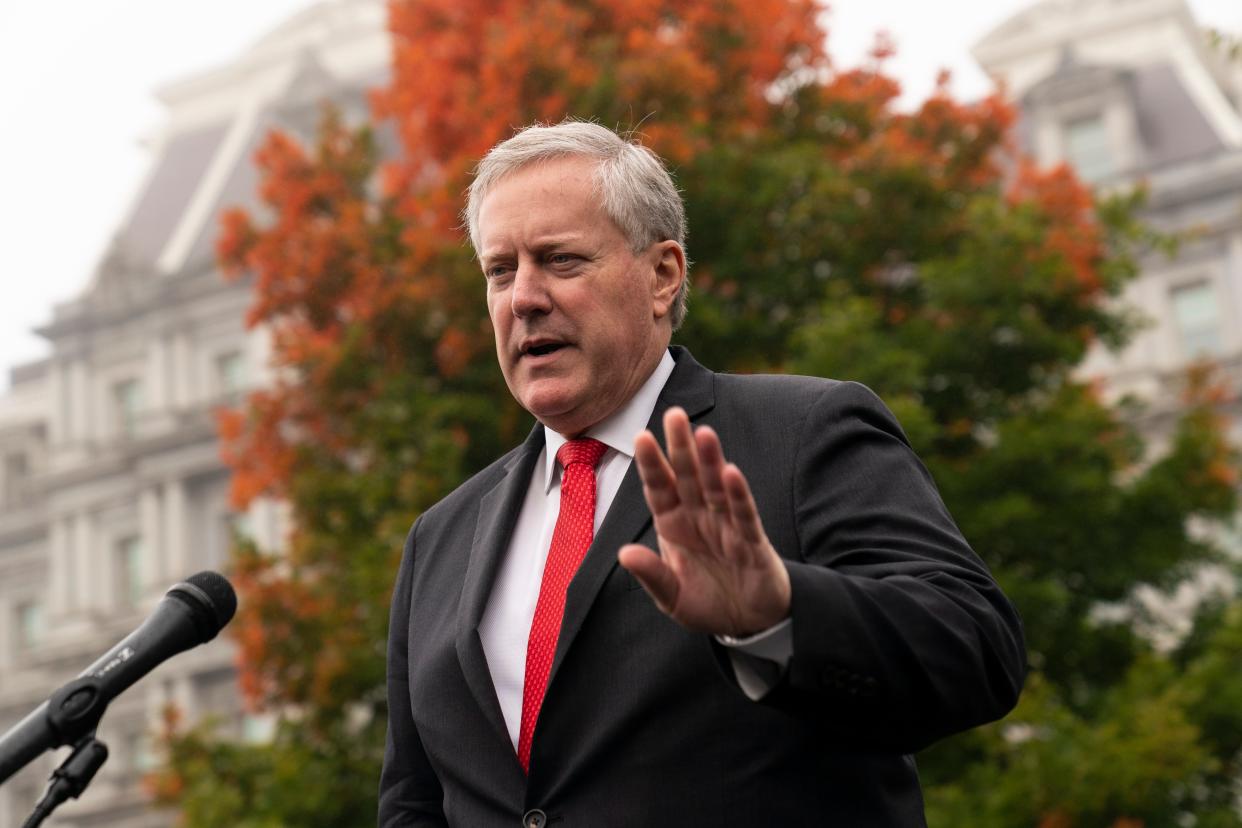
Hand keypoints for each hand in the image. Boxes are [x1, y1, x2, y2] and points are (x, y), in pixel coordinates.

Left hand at [618, 407, 791, 636]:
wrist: (749, 622)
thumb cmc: (708, 602)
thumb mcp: (672, 597)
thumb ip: (652, 575)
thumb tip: (624, 553)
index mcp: (675, 524)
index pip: (660, 488)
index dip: (651, 464)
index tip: (640, 436)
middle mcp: (700, 517)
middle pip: (688, 476)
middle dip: (681, 447)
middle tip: (674, 414)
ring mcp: (727, 526)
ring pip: (716, 487)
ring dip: (710, 461)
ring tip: (703, 433)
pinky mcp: (752, 541)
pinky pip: (743, 514)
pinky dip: (738, 495)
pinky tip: (731, 472)